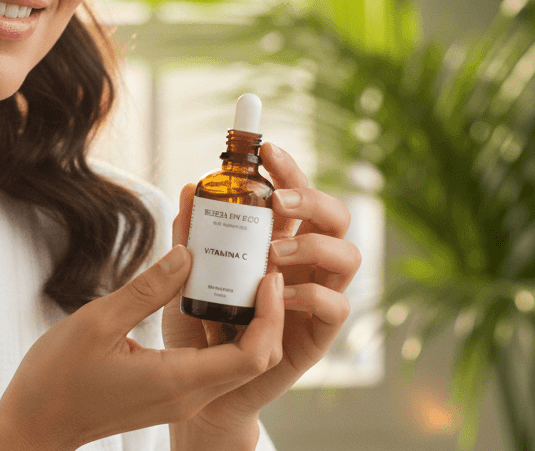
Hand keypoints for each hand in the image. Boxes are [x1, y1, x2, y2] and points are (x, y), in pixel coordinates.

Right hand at [0, 245, 285, 450]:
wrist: (34, 424)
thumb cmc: (57, 377)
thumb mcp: (98, 322)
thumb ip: (147, 288)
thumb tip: (188, 254)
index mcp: (178, 380)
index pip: (254, 354)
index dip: (270, 314)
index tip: (267, 274)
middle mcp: (189, 394)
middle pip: (255, 358)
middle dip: (267, 311)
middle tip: (261, 264)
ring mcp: (180, 396)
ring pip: (236, 360)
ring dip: (245, 318)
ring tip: (238, 271)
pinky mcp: (169, 391)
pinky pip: (212, 362)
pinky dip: (220, 329)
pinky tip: (205, 293)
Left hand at [161, 142, 361, 439]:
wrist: (202, 386)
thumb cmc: (198, 323)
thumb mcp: (186, 274)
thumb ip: (189, 234)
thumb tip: (190, 187)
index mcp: (277, 238)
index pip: (294, 193)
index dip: (288, 168)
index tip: (266, 149)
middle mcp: (304, 262)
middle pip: (334, 216)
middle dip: (311, 198)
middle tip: (277, 201)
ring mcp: (316, 295)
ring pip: (348, 254)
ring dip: (313, 245)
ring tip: (272, 252)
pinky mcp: (319, 333)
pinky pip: (336, 306)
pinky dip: (310, 294)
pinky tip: (277, 293)